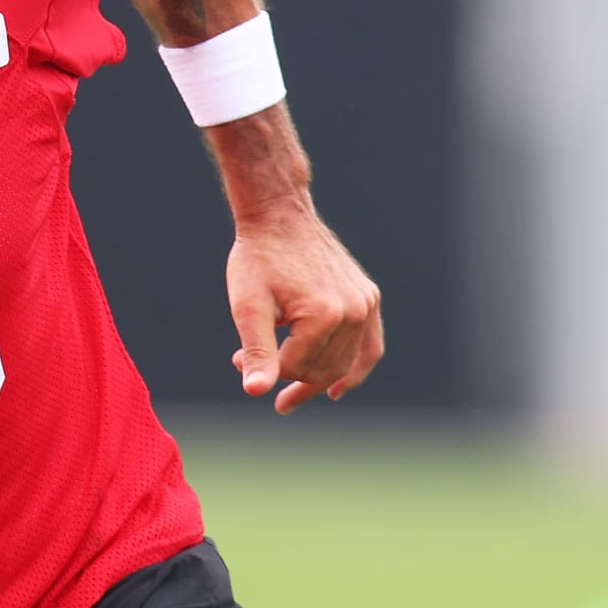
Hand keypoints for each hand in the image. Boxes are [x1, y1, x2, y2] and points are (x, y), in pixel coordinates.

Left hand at [226, 212, 382, 413]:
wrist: (279, 215)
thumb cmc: (258, 258)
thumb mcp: (248, 306)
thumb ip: (256, 350)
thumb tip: (255, 392)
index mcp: (324, 315)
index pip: (295, 367)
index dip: (265, 369)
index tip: (237, 359)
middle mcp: (354, 311)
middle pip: (322, 369)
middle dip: (289, 377)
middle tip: (259, 375)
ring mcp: (366, 304)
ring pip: (343, 362)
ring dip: (314, 375)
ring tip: (290, 391)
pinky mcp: (369, 296)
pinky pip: (370, 345)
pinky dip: (356, 368)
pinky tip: (336, 388)